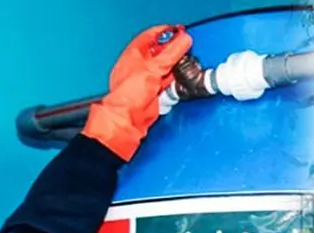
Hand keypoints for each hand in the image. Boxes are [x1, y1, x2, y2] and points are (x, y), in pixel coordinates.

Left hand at [83, 25, 192, 159]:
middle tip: (185, 48)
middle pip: (160, 53)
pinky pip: (168, 84)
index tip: (178, 31)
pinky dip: (175, 81)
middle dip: (172, 51)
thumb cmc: (127, 95)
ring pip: (165, 69)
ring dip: (175, 67)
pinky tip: (179, 80)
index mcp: (133, 55)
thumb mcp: (152, 69)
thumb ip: (170, 54)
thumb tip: (183, 40)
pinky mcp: (155, 94)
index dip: (164, 33)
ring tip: (184, 64)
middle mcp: (139, 67)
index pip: (150, 37)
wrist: (128, 120)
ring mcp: (147, 81)